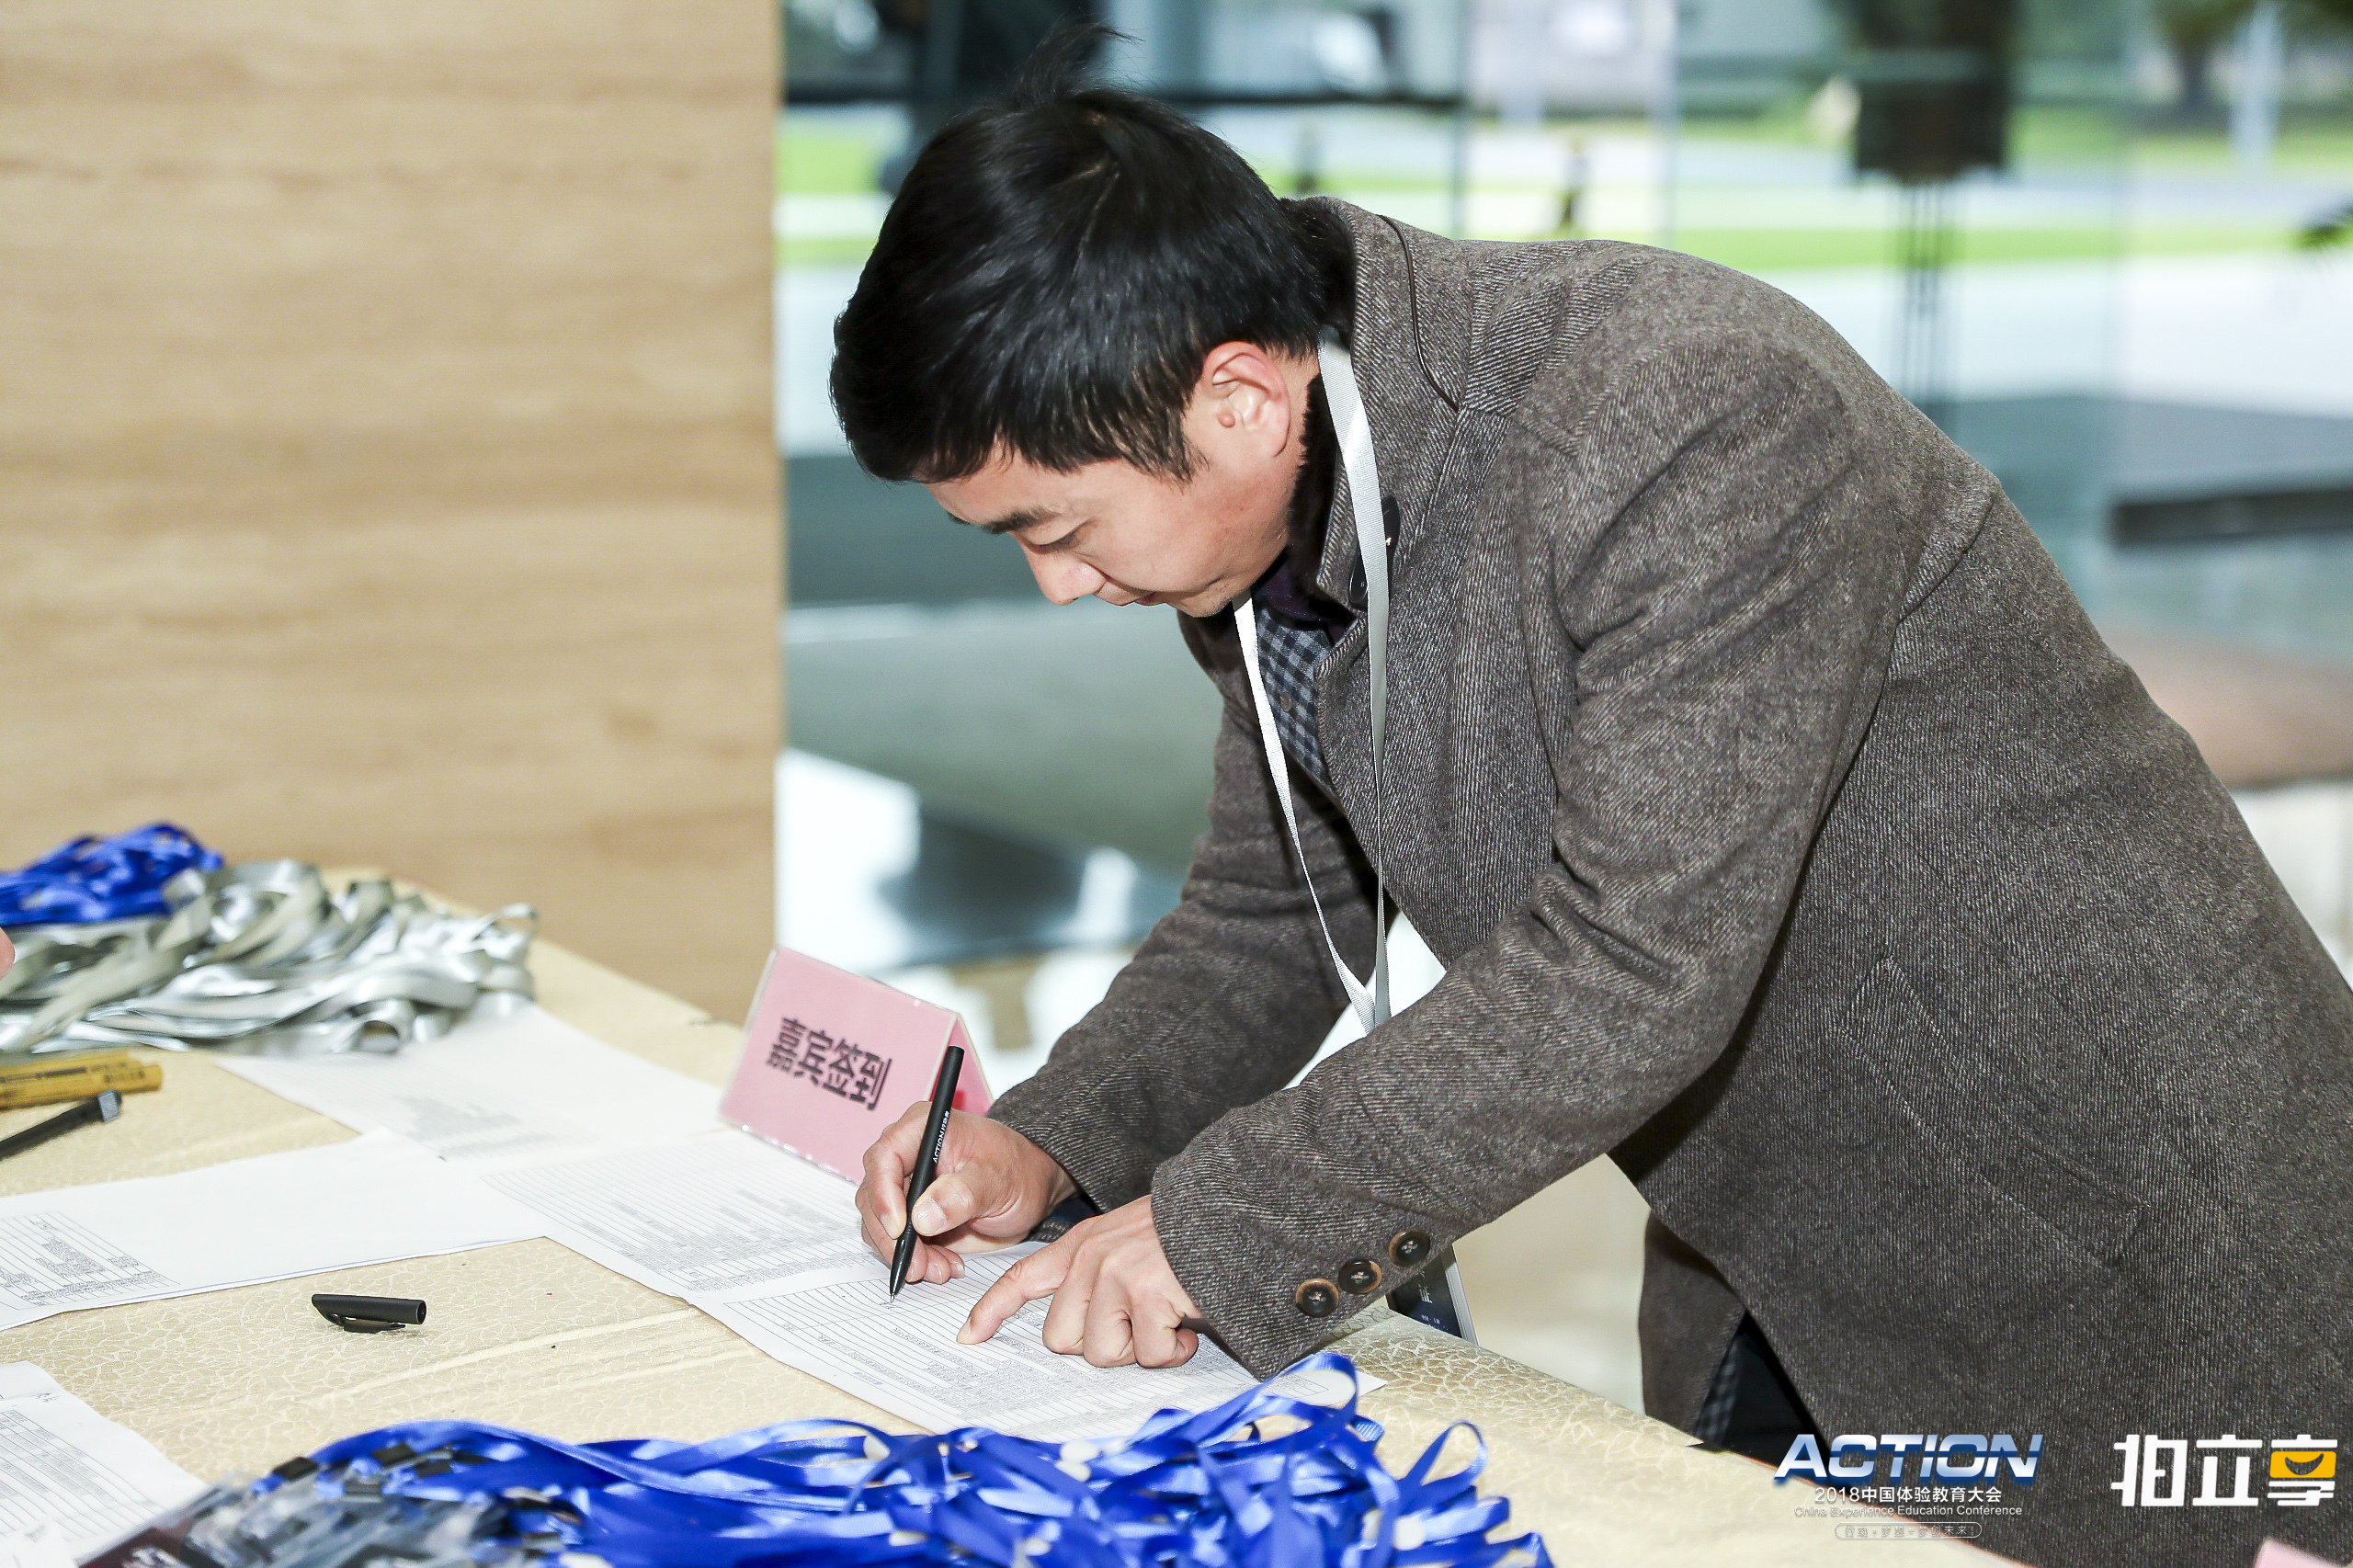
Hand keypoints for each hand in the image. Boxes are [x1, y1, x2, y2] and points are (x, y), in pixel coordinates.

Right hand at [855, 1107, 1074, 1285]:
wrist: (1031, 1187)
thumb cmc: (1017, 1170)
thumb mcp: (997, 1180)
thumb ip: (962, 1194)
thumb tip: (922, 1217)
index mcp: (922, 1129)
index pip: (884, 1158)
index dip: (884, 1195)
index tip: (900, 1229)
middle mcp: (905, 1155)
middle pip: (874, 1197)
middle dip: (893, 1238)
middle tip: (919, 1266)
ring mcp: (905, 1187)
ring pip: (881, 1225)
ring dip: (905, 1254)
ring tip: (941, 1269)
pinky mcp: (911, 1216)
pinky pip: (897, 1242)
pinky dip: (917, 1259)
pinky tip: (945, 1266)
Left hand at [959, 1196, 1202, 1367]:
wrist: (1230, 1209)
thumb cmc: (1185, 1234)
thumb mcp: (1128, 1240)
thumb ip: (1097, 1275)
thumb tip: (1082, 1334)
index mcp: (1082, 1244)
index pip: (1022, 1277)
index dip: (992, 1310)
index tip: (970, 1335)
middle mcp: (1090, 1259)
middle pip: (1060, 1338)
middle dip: (1100, 1344)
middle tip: (1137, 1326)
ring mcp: (1116, 1275)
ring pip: (1102, 1351)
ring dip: (1140, 1348)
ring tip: (1166, 1317)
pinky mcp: (1146, 1293)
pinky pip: (1147, 1354)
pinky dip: (1172, 1350)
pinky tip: (1186, 1322)